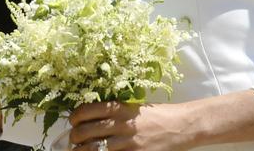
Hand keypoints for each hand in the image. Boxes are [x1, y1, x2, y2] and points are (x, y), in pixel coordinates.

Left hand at [69, 102, 192, 150]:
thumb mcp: (134, 108)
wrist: (181, 126)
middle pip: (86, 132)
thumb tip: (91, 119)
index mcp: (120, 108)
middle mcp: (121, 124)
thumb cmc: (158, 116)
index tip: (72, 121)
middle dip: (75, 138)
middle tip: (74, 140)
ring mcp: (128, 143)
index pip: (88, 111)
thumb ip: (114, 112)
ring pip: (95, 149)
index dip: (75, 117)